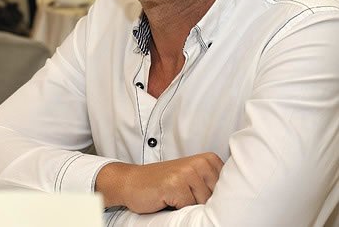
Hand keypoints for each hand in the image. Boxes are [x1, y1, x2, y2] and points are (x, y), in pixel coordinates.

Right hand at [95, 152, 223, 213]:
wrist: (131, 182)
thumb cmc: (162, 183)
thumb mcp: (191, 179)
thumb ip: (211, 185)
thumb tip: (235, 204)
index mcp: (208, 160)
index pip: (228, 189)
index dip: (213, 198)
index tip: (197, 192)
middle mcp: (200, 163)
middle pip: (216, 198)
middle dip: (200, 202)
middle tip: (182, 194)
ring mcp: (188, 172)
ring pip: (203, 204)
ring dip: (187, 205)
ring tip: (174, 195)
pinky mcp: (176, 184)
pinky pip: (187, 207)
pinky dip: (176, 207)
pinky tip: (166, 197)